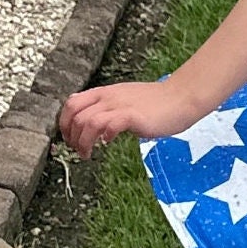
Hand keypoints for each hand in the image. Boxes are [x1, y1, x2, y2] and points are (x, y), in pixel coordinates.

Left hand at [59, 80, 201, 160]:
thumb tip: (96, 125)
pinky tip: (108, 143)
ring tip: (87, 154)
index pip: (72, 103)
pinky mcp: (132, 116)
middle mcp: (110, 97)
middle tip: (76, 149)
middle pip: (74, 113)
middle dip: (69, 135)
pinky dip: (103, 136)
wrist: (182, 97)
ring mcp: (121, 105)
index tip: (69, 138)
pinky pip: (108, 124)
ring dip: (82, 141)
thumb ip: (111, 109)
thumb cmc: (159, 103)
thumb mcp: (127, 101)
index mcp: (106, 93)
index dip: (64, 123)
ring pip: (87, 121)